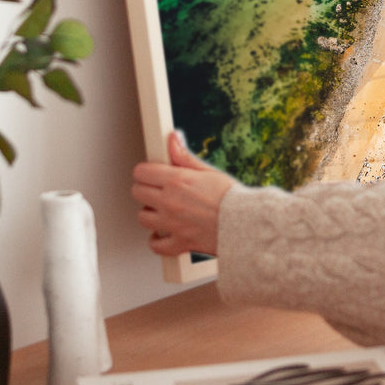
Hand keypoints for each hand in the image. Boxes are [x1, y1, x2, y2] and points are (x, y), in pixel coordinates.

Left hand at [131, 130, 236, 257]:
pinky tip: (163, 233)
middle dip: (145, 189)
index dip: (145, 171)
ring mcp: (172, 224)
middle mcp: (170, 202)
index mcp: (177, 181)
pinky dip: (157, 240)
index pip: (142, 172)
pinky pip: (156, 245)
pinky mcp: (178, 242)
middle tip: (157, 190)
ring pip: (142, 218)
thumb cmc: (232, 198)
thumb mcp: (208, 171)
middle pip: (137, 193)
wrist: (246, 224)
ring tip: (162, 210)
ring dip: (150, 214)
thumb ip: (184, 157)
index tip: (151, 173)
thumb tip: (173, 139)